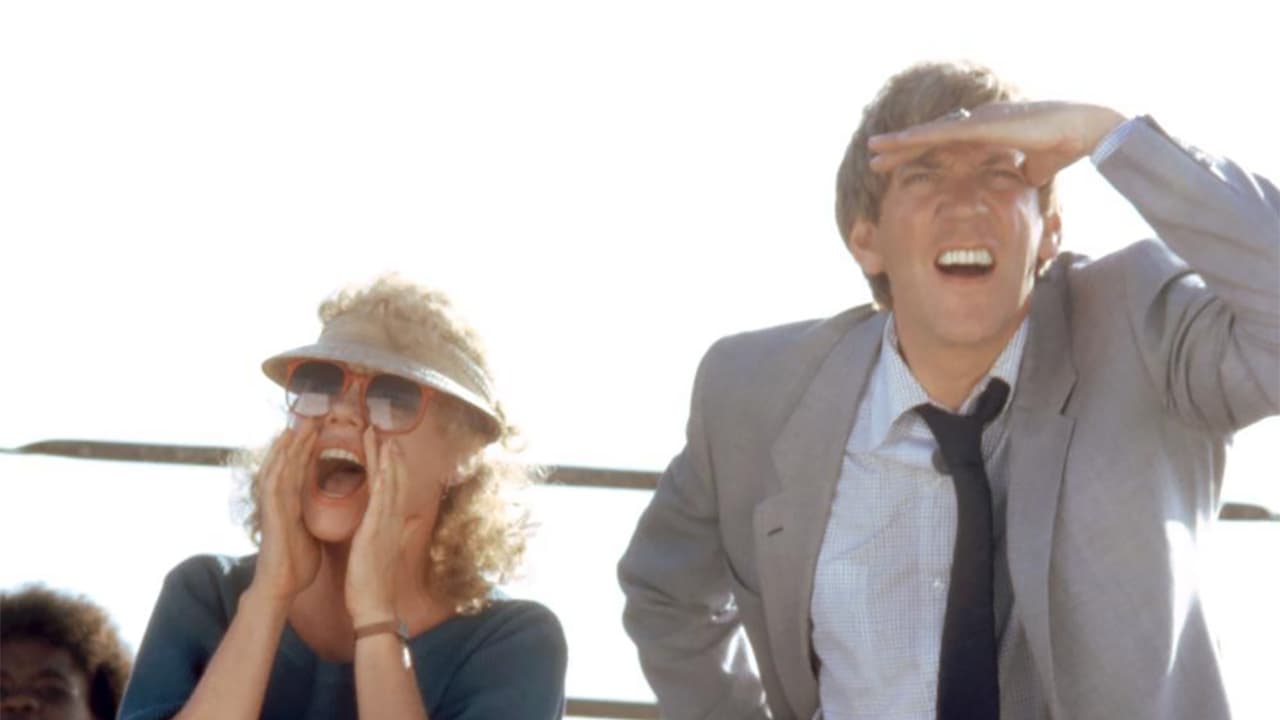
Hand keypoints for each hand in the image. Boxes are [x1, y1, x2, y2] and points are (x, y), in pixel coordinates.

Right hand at [251, 419, 321, 605]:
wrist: (282, 586)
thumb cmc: (297, 562)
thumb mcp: (313, 531)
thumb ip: (315, 515)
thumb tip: (330, 509)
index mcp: (294, 502)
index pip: (301, 468)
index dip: (310, 447)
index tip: (323, 426)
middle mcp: (281, 499)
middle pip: (289, 461)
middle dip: (300, 438)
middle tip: (314, 413)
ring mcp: (273, 505)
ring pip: (279, 465)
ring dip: (289, 443)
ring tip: (300, 420)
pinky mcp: (271, 513)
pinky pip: (273, 482)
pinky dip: (278, 461)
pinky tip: (285, 445)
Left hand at [345, 428, 426, 625]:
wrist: (373, 605)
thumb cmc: (369, 583)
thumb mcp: (373, 553)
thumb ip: (377, 535)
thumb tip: (381, 526)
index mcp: (387, 525)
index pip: (389, 488)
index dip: (386, 465)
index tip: (382, 444)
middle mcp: (391, 520)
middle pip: (394, 479)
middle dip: (388, 454)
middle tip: (382, 428)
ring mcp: (387, 523)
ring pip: (391, 482)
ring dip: (388, 456)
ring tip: (382, 434)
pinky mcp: (379, 529)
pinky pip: (384, 496)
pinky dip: (386, 474)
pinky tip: (384, 459)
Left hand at [867, 101, 1126, 186]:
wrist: (1084, 131)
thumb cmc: (1064, 147)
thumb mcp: (1033, 171)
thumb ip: (1021, 177)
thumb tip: (1021, 188)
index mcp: (987, 134)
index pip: (945, 146)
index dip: (920, 154)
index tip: (898, 167)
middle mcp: (979, 122)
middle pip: (930, 137)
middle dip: (901, 149)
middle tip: (873, 158)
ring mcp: (979, 121)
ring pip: (930, 132)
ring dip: (901, 142)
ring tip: (873, 148)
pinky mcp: (983, 124)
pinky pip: (944, 132)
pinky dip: (920, 137)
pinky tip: (899, 141)